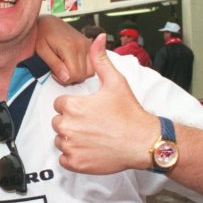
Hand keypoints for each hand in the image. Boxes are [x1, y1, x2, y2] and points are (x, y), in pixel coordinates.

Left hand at [36, 15, 94, 84]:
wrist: (48, 22)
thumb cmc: (42, 34)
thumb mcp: (42, 50)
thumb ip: (54, 65)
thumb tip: (66, 78)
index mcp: (70, 47)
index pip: (74, 75)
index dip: (64, 79)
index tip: (55, 74)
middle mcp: (82, 45)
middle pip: (83, 75)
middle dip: (71, 78)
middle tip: (59, 71)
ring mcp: (87, 44)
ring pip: (90, 71)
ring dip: (79, 74)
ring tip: (66, 68)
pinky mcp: (89, 44)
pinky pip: (92, 64)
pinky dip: (84, 68)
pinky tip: (73, 64)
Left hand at [52, 34, 155, 173]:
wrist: (143, 142)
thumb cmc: (130, 114)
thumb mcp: (116, 82)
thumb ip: (101, 60)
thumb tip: (97, 39)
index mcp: (72, 106)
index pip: (60, 104)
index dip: (74, 106)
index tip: (89, 110)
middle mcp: (67, 126)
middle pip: (59, 122)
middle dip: (72, 122)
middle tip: (93, 123)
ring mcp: (70, 146)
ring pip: (61, 140)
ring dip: (72, 139)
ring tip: (93, 136)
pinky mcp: (75, 163)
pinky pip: (64, 159)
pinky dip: (74, 156)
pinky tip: (90, 150)